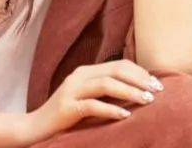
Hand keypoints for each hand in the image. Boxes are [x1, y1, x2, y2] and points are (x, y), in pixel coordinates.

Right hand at [19, 60, 162, 143]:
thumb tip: (138, 91)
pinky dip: (111, 109)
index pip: (118, 64)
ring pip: (106, 85)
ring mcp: (71, 91)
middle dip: (139, 79)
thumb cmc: (66, 116)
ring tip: (146, 100)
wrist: (34, 128)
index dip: (139, 72)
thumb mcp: (87, 98)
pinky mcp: (66, 108)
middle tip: (157, 90)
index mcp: (85, 71)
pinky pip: (92, 105)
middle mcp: (78, 76)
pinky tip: (125, 115)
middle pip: (115, 71)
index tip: (156, 83)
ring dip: (130, 91)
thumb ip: (106, 91)